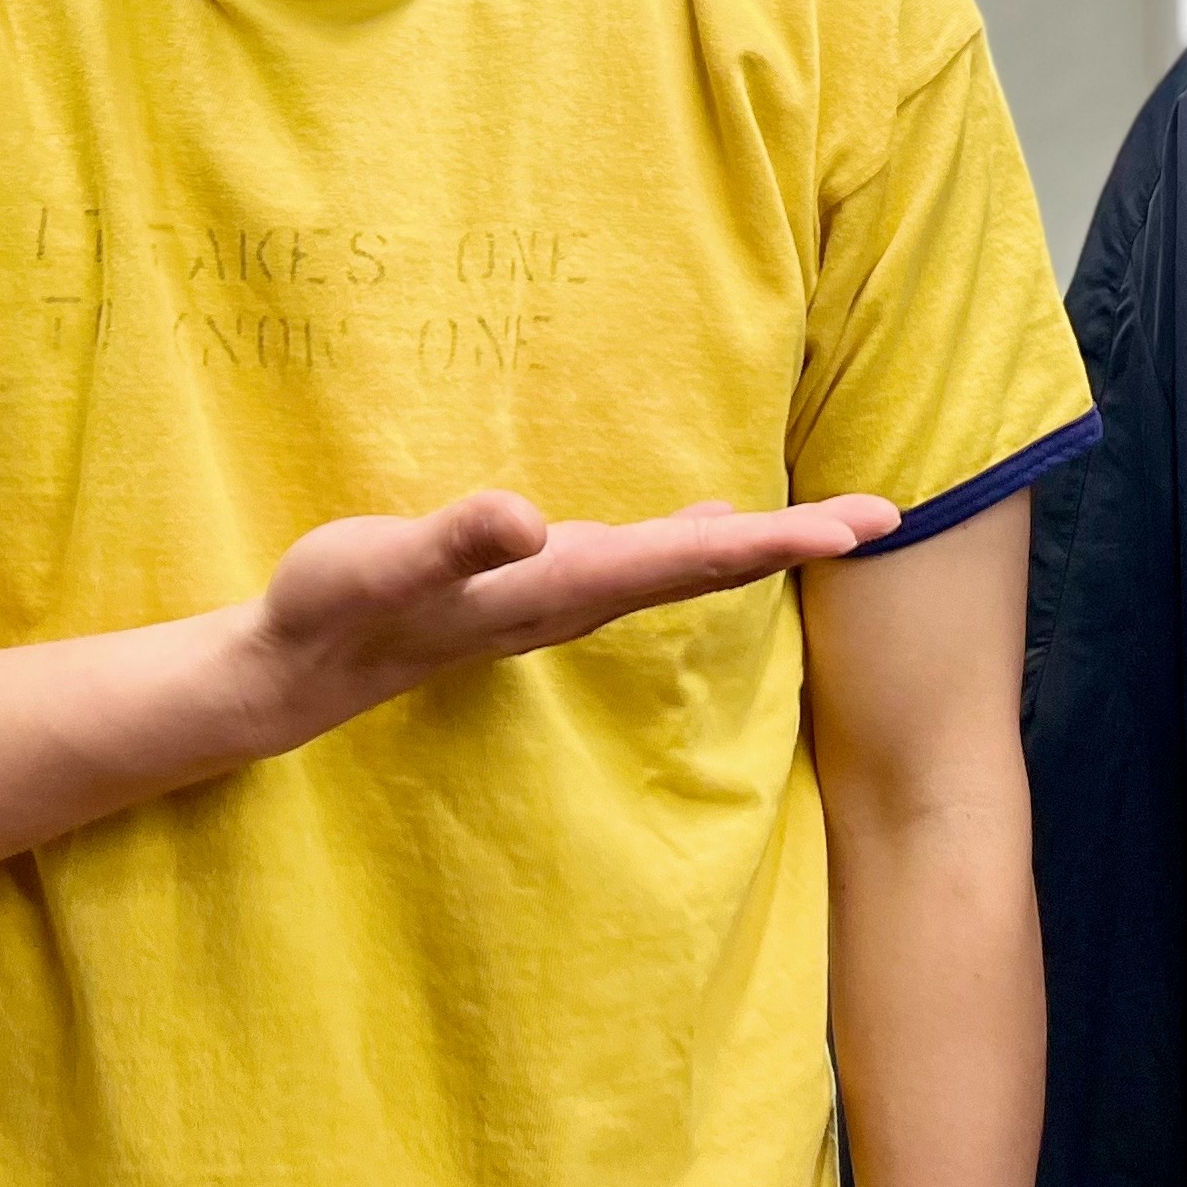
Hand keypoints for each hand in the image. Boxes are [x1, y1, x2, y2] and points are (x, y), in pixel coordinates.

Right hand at [236, 488, 901, 744]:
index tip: (857, 529)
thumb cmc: (336, 608)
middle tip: (888, 516)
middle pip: (709, 568)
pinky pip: (643, 561)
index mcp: (558, 585)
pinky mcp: (538, 585)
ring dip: (757, 544)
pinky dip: (694, 540)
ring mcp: (561, 595)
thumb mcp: (383, 564)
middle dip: (797, 541)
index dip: (776, 541)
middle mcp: (576, 595)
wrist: (297, 670)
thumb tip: (526, 518)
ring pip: (682, 566)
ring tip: (830, 523)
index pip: (688, 561)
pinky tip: (713, 523)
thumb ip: (454, 542)